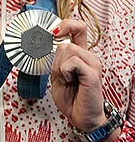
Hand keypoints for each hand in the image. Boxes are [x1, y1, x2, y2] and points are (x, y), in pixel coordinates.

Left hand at [50, 20, 118, 141]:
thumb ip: (55, 59)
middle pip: (65, 43)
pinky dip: (64, 72)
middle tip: (61, 76)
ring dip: (59, 67)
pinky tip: (71, 82)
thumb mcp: (57, 75)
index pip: (78, 28)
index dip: (66, 25)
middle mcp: (89, 57)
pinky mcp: (93, 73)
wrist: (81, 117)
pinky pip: (71, 62)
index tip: (53, 32)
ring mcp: (93, 64)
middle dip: (55, 60)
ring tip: (67, 80)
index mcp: (81, 55)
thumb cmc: (70, 98)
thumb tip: (48, 44)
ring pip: (67, 50)